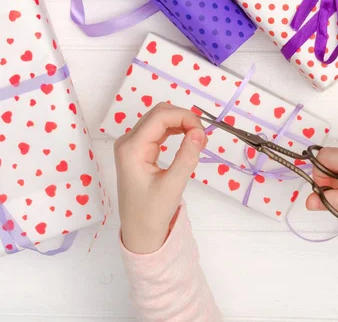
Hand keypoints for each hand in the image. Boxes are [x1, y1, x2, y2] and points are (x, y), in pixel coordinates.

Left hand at [114, 102, 206, 253]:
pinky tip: (188, 141)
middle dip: (184, 118)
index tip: (203, 134)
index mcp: (132, 148)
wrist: (139, 231)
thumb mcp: (173, 186)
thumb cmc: (152, 212)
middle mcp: (128, 141)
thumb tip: (200, 132)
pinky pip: (159, 130)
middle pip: (159, 113)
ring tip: (198, 141)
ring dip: (181, 123)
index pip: (161, 116)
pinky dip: (176, 130)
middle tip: (202, 138)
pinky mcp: (139, 150)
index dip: (185, 117)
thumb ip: (187, 157)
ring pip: (160, 119)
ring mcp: (132, 144)